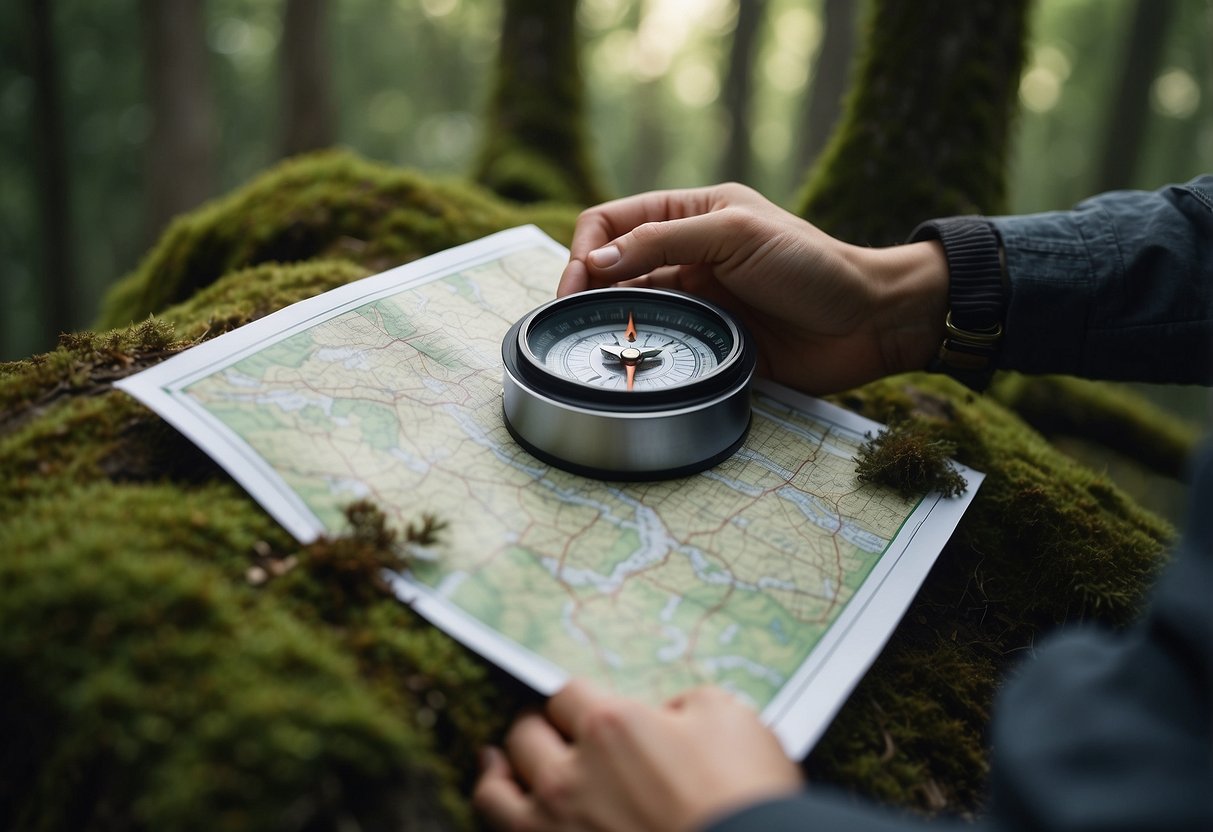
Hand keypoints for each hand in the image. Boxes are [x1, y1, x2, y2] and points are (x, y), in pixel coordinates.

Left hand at [473, 680, 803, 831]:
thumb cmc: (745, 795)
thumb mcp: (731, 718)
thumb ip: (686, 703)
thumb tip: (667, 716)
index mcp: (612, 726)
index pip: (568, 694)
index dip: (577, 699)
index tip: (582, 706)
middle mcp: (573, 774)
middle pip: (527, 734)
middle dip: (542, 728)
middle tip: (553, 730)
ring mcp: (557, 825)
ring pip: (498, 788)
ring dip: (504, 768)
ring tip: (503, 759)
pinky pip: (501, 827)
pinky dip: (495, 805)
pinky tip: (499, 795)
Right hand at [557, 183, 948, 393]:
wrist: (867, 323)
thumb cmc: (812, 267)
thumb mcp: (736, 234)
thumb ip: (663, 241)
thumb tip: (595, 261)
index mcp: (690, 218)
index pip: (612, 222)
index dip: (585, 249)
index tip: (578, 283)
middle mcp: (685, 258)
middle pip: (611, 270)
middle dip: (584, 291)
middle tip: (571, 321)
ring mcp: (695, 304)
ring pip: (629, 312)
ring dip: (608, 325)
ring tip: (594, 345)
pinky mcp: (707, 345)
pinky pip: (659, 349)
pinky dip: (638, 355)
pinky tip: (631, 365)